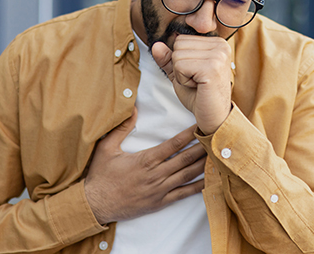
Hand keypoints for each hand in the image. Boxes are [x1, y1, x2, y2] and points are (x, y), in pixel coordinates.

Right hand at [83, 107, 206, 223]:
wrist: (96, 205)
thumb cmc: (100, 176)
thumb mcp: (107, 148)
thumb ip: (121, 128)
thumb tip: (133, 109)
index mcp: (145, 160)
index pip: (173, 145)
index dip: (189, 135)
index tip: (200, 126)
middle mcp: (156, 175)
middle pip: (185, 159)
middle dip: (202, 148)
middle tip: (216, 139)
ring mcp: (159, 190)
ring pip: (187, 175)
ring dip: (203, 165)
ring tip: (217, 156)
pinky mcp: (160, 202)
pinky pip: (183, 194)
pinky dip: (198, 187)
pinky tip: (209, 180)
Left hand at [152, 35, 232, 133]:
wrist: (213, 117)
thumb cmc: (200, 95)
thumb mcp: (181, 73)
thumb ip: (168, 58)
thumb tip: (156, 45)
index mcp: (216, 42)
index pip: (181, 39)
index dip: (181, 59)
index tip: (196, 73)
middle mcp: (221, 45)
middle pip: (178, 44)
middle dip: (180, 66)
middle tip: (196, 80)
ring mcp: (218, 56)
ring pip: (177, 55)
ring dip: (181, 74)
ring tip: (197, 83)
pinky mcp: (212, 68)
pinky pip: (180, 66)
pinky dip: (183, 80)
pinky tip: (197, 86)